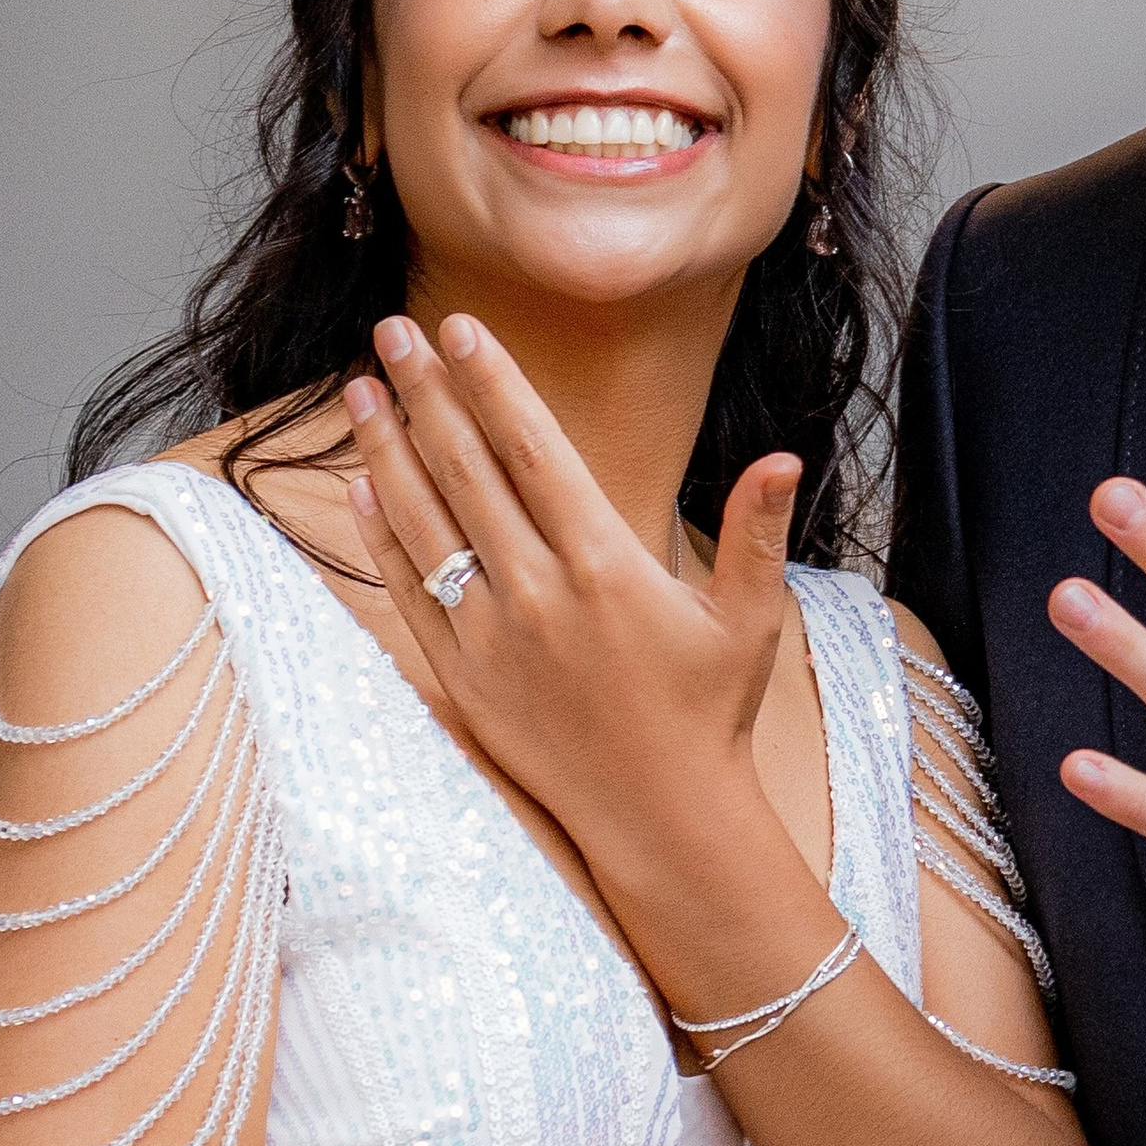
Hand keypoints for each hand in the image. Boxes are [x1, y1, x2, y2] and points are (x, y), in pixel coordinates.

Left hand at [345, 314, 797, 926]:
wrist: (662, 817)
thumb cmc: (709, 711)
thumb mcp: (747, 617)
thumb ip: (756, 530)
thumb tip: (784, 457)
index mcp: (606, 564)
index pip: (534, 450)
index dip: (494, 384)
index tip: (461, 329)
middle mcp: (540, 593)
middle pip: (468, 470)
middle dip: (426, 392)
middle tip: (393, 330)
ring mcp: (492, 637)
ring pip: (426, 522)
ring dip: (389, 449)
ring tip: (362, 389)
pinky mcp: (462, 680)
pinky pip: (409, 593)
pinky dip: (382, 537)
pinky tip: (362, 487)